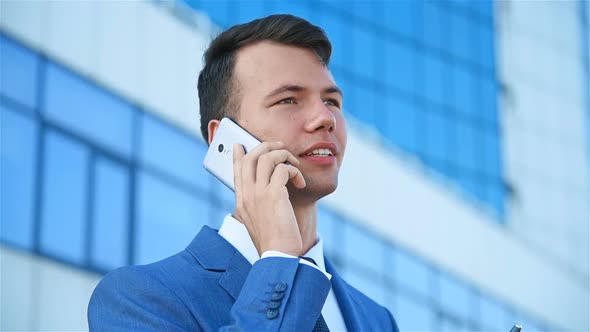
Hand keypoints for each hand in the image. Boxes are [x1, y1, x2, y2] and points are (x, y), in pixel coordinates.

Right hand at [232, 141, 305, 255]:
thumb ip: (258, 206)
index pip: (237, 170)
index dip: (239, 155)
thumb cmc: (274, 242)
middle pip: (251, 157)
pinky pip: (283, 169)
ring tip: (294, 166)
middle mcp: (247, 195)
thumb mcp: (259, 222)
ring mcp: (258, 194)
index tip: (240, 145)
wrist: (278, 256)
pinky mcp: (273, 195)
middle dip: (267, 146)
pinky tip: (300, 184)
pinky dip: (294, 171)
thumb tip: (268, 193)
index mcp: (242, 202)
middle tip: (281, 148)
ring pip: (266, 158)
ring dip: (284, 156)